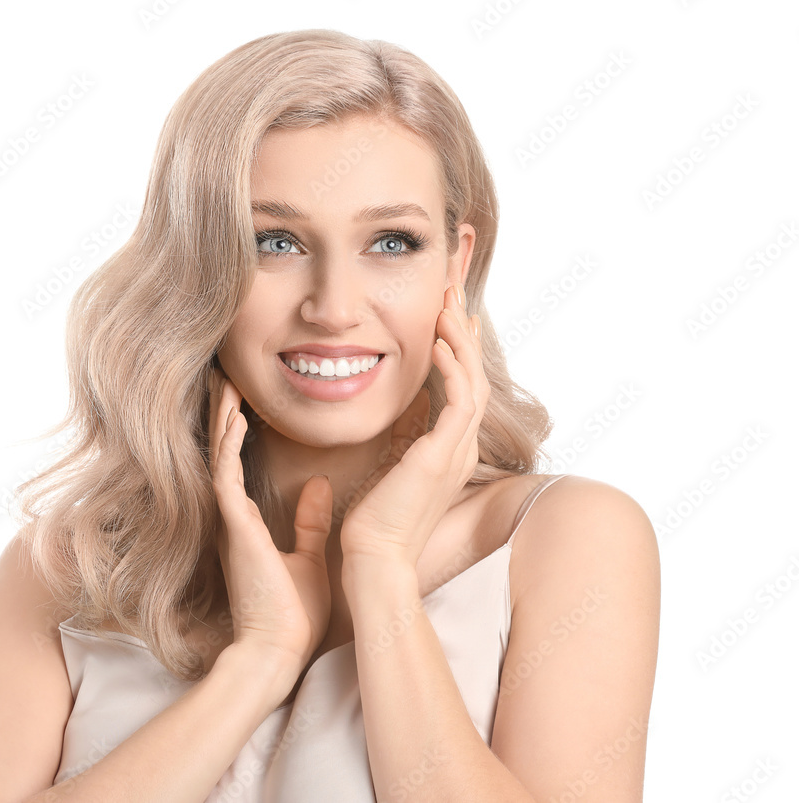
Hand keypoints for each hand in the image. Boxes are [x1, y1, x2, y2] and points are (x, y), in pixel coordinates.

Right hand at [207, 366, 333, 678]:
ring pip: (220, 457)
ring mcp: (230, 521)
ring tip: (225, 383)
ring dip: (222, 420)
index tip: (243, 398)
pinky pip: (225, 476)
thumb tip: (319, 486)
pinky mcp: (234, 527)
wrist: (280, 651)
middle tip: (225, 376)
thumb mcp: (308, 557)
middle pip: (223, 453)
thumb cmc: (293, 614)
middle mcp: (233, 517)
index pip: (239, 465)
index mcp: (247, 523)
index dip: (238, 430)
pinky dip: (228, 446)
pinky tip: (233, 418)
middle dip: (224, 414)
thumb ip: (309, 522)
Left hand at [339, 283, 488, 567]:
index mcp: (449, 451)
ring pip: (474, 381)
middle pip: (475, 376)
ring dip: (461, 339)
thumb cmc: (375, 522)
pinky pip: (460, 400)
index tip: (450, 316)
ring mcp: (456, 452)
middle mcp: (460, 448)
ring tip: (448, 303)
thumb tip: (404, 411)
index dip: (460, 349)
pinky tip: (438, 341)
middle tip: (454, 292)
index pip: (464, 388)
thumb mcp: (393, 467)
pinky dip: (453, 367)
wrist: (374, 559)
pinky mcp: (442, 456)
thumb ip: (404, 438)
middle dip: (464, 332)